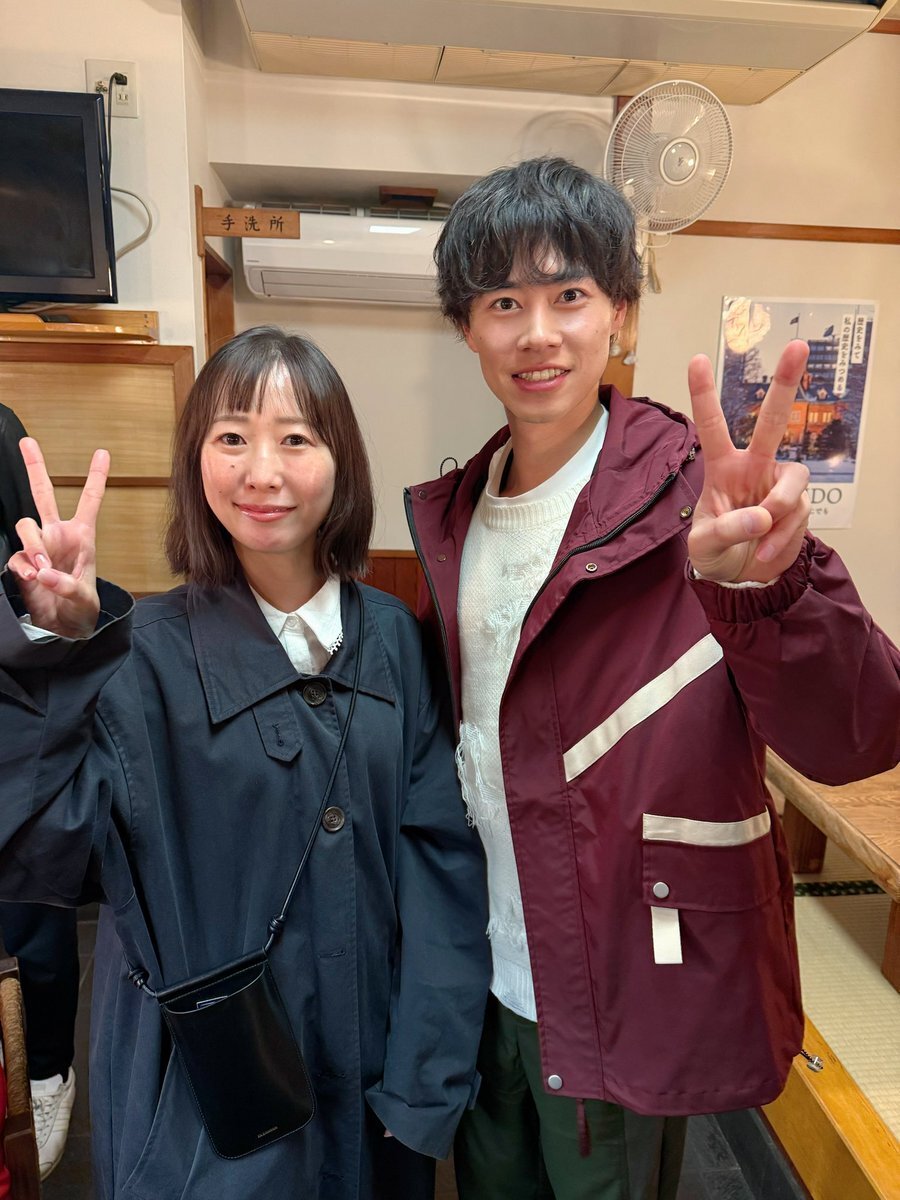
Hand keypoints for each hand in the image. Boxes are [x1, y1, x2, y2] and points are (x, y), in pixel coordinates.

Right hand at [6, 438, 108, 637]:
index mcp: (82, 536)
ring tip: (42, 569)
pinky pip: (15, 556)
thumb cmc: (81, 607)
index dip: (96, 477)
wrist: (64, 627)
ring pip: (25, 524)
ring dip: (32, 545)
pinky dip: (22, 567)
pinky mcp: (22, 563)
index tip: (103, 452)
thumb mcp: (84, 598)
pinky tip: (32, 579)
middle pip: (44, 494)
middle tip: (26, 442)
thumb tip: (44, 573)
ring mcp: (38, 547)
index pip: (90, 501)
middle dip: (35, 467)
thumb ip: (66, 585)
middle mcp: (57, 535)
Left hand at [687, 340, 810, 583]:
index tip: (697, 360)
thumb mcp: (704, 545)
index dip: (704, 394)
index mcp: (723, 467)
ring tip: (761, 532)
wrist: (740, 580)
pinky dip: (782, 537)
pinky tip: (766, 552)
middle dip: (786, 384)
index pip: (712, 426)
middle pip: (773, 420)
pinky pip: (797, 514)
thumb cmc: (715, 552)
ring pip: (794, 478)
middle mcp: (754, 467)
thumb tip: (761, 516)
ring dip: (778, 507)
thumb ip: (725, 529)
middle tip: (797, 346)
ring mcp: (779, 485)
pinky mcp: (798, 507)